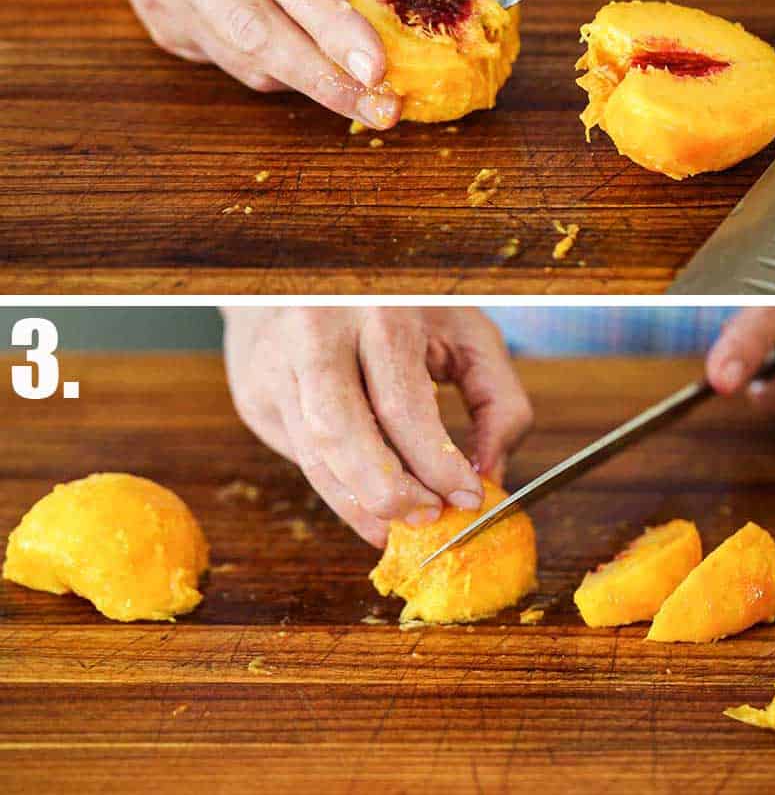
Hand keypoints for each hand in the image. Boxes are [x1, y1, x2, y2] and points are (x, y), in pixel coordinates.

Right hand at [87, 0, 453, 127]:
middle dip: (327, 82)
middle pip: (259, 34)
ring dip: (310, 84)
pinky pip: (232, 64)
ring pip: (246, 62)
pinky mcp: (163, 28)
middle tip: (387, 109)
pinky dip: (279, 69)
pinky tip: (310, 61)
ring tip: (368, 95)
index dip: (333, 28)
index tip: (379, 69)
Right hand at [222, 306, 532, 546]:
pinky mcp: (257, 395)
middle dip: (388, 493)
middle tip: (429, 519)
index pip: (402, 403)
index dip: (437, 463)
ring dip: (361, 506)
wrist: (308, 270)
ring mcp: (277, 366)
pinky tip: (370, 501)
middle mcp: (317, 334)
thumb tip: (491, 474)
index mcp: (377, 311)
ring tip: (402, 525)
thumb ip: (497, 399)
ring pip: (314, 457)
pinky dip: (339, 490)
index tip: (470, 498)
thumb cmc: (401, 307)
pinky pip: (300, 458)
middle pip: (340, 433)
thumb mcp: (465, 331)